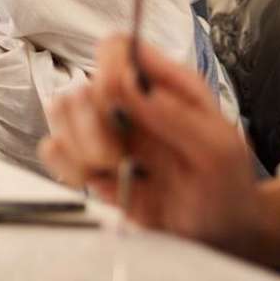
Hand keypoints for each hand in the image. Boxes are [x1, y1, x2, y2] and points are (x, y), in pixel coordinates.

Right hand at [40, 35, 279, 256]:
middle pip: (81, 86)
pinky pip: (53, 150)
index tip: (118, 102)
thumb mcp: (216, 149)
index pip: (116, 48)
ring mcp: (106, 132)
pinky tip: (98, 181)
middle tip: (119, 155)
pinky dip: (69, 167)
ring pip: (60, 114)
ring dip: (81, 148)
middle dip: (93, 126)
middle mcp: (128, 102)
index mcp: (162, 84)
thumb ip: (172, 112)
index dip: (109, 69)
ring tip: (112, 169)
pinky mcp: (90, 162)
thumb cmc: (226, 185)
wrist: (220, 232)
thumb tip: (126, 80)